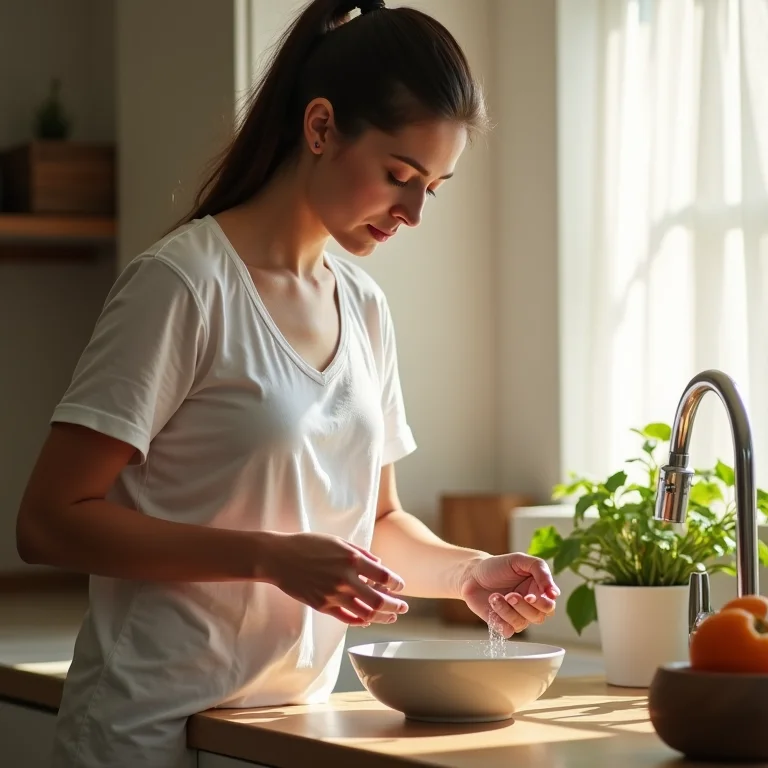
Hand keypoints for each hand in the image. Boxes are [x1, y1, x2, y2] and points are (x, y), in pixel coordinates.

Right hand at [266, 532, 408, 625]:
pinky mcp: (323, 606)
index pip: (383, 576)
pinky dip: (361, 621)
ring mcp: (334, 595)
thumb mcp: (337, 541)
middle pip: (379, 600)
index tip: (400, 586)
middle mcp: (345, 579)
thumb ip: (360, 553)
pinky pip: (348, 619)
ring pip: (366, 613)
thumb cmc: (308, 545)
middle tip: (404, 608)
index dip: (396, 584)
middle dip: (396, 606)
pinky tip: (367, 620)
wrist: (279, 558)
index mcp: (351, 559)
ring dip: (382, 617)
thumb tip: (379, 565)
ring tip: (391, 617)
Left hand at [460, 553, 559, 637]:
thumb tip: (554, 593)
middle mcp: (530, 607)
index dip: (541, 603)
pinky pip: (507, 631)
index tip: (529, 596)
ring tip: (495, 596)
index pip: (550, 606)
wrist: (472, 574)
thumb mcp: (520, 560)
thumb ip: (540, 570)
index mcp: (538, 591)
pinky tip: (491, 604)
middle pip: (539, 617)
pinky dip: (499, 619)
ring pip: (522, 624)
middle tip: (510, 595)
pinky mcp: (501, 624)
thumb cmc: (497, 566)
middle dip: (523, 607)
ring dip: (507, 610)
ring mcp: (516, 616)